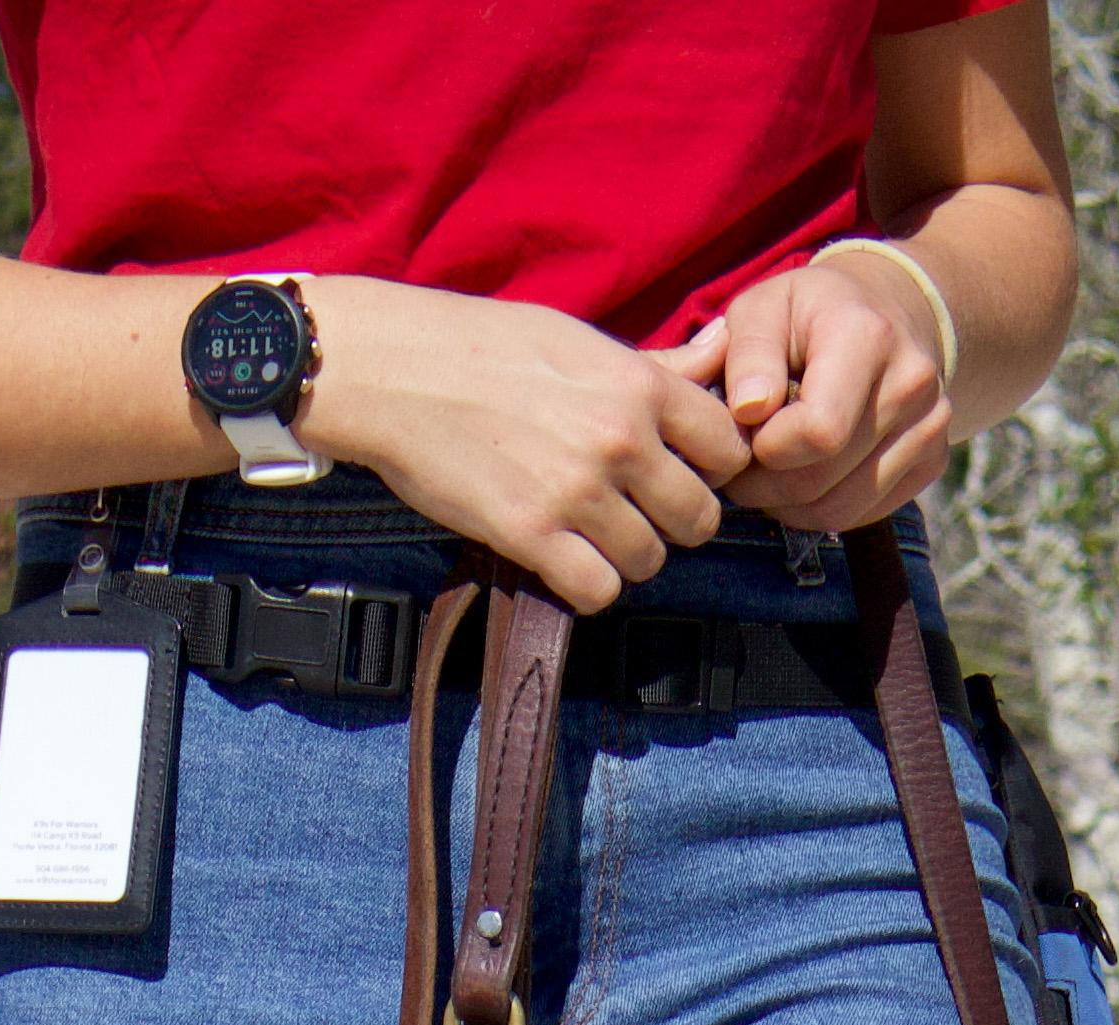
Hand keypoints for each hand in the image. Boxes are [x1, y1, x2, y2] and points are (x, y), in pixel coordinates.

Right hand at [301, 278, 751, 610]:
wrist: (390, 367)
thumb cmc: (483, 346)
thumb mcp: (577, 339)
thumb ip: (653, 366)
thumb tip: (724, 350)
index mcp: (638, 384)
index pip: (728, 450)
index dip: (708, 468)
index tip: (676, 470)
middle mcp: (620, 439)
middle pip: (699, 520)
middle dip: (669, 521)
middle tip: (628, 508)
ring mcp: (578, 491)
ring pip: (650, 561)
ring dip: (622, 555)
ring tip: (583, 528)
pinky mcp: (534, 536)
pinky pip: (599, 591)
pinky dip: (584, 583)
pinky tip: (559, 555)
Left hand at [719, 253, 954, 531]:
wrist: (891, 313)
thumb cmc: (810, 313)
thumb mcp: (764, 308)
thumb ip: (747, 354)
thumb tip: (748, 411)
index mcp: (868, 338)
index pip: (818, 431)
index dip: (768, 446)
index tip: (746, 429)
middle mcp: (911, 385)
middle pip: (823, 479)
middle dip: (767, 484)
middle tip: (742, 464)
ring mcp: (930, 429)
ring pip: (840, 509)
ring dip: (789, 505)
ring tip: (768, 471)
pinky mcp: (934, 463)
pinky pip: (862, 515)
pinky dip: (822, 507)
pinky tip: (806, 475)